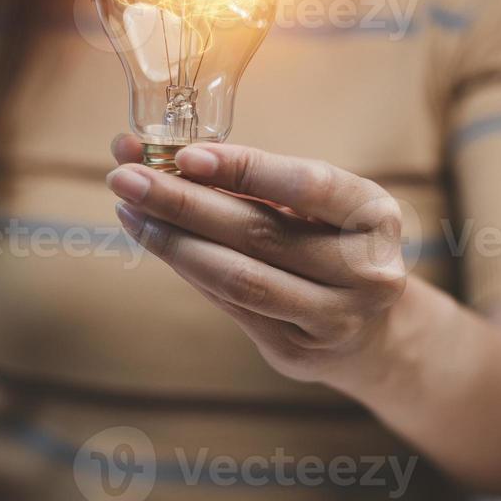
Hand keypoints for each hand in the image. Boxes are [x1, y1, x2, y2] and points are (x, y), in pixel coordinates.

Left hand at [107, 134, 408, 386]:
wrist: (373, 332)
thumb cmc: (330, 246)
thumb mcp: (313, 206)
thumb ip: (244, 177)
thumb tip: (146, 148)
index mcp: (374, 216)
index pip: (308, 185)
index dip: (245, 169)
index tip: (185, 155)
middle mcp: (364, 270)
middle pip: (259, 232)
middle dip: (184, 202)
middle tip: (126, 178)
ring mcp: (334, 318)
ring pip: (239, 278)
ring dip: (175, 243)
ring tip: (130, 213)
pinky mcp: (298, 351)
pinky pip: (231, 306)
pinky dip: (189, 271)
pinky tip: (158, 244)